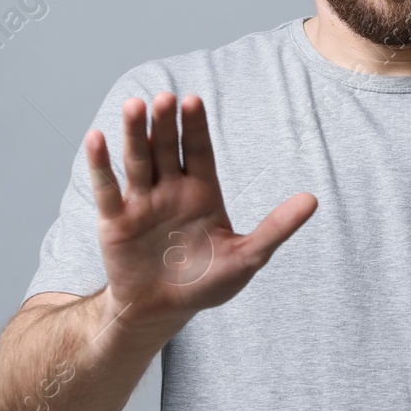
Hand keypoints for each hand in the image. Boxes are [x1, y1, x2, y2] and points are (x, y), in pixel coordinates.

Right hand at [88, 92, 317, 342]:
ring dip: (135, 134)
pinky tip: (97, 138)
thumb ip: (277, 227)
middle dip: (166, 124)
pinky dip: (100, 164)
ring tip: (134, 106)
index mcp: (201, 191)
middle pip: (167, 148)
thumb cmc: (206, 283)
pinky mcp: (115, 219)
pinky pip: (108, 188)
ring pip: (138, 160)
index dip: (195, 127)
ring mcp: (142, 201)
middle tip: (165, 98)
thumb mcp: (247, 257)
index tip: (192, 101)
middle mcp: (170, 188)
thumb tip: (314, 199)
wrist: (162, 311)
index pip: (198, 151)